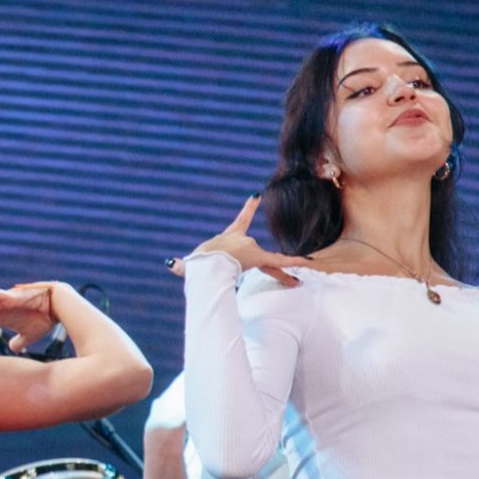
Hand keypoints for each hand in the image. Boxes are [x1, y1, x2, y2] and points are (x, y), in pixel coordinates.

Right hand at [169, 197, 307, 287]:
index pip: (241, 221)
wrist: (209, 263)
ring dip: (281, 276)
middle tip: (294, 264)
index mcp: (230, 238)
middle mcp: (244, 241)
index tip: (256, 196)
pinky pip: (281, 261)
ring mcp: (252, 250)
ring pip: (269, 263)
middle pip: (258, 254)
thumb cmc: (200, 263)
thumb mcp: (192, 264)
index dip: (248, 208)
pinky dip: (294, 262)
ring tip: (297, 283)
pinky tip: (309, 263)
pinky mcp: (259, 258)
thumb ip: (183, 266)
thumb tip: (170, 264)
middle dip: (269, 264)